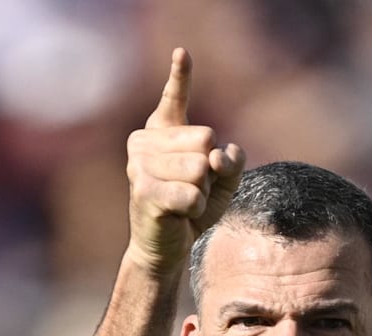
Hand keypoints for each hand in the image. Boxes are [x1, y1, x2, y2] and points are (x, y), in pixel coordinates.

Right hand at [124, 47, 245, 276]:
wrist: (167, 246)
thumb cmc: (192, 207)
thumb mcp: (223, 180)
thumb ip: (231, 159)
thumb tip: (216, 154)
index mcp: (161, 131)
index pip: (174, 98)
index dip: (179, 76)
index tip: (182, 52)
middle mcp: (144, 141)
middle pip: (206, 138)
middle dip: (210, 171)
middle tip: (191, 189)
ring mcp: (139, 165)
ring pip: (200, 168)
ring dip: (203, 192)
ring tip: (184, 202)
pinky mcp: (143, 191)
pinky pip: (193, 193)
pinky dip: (197, 209)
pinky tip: (180, 215)